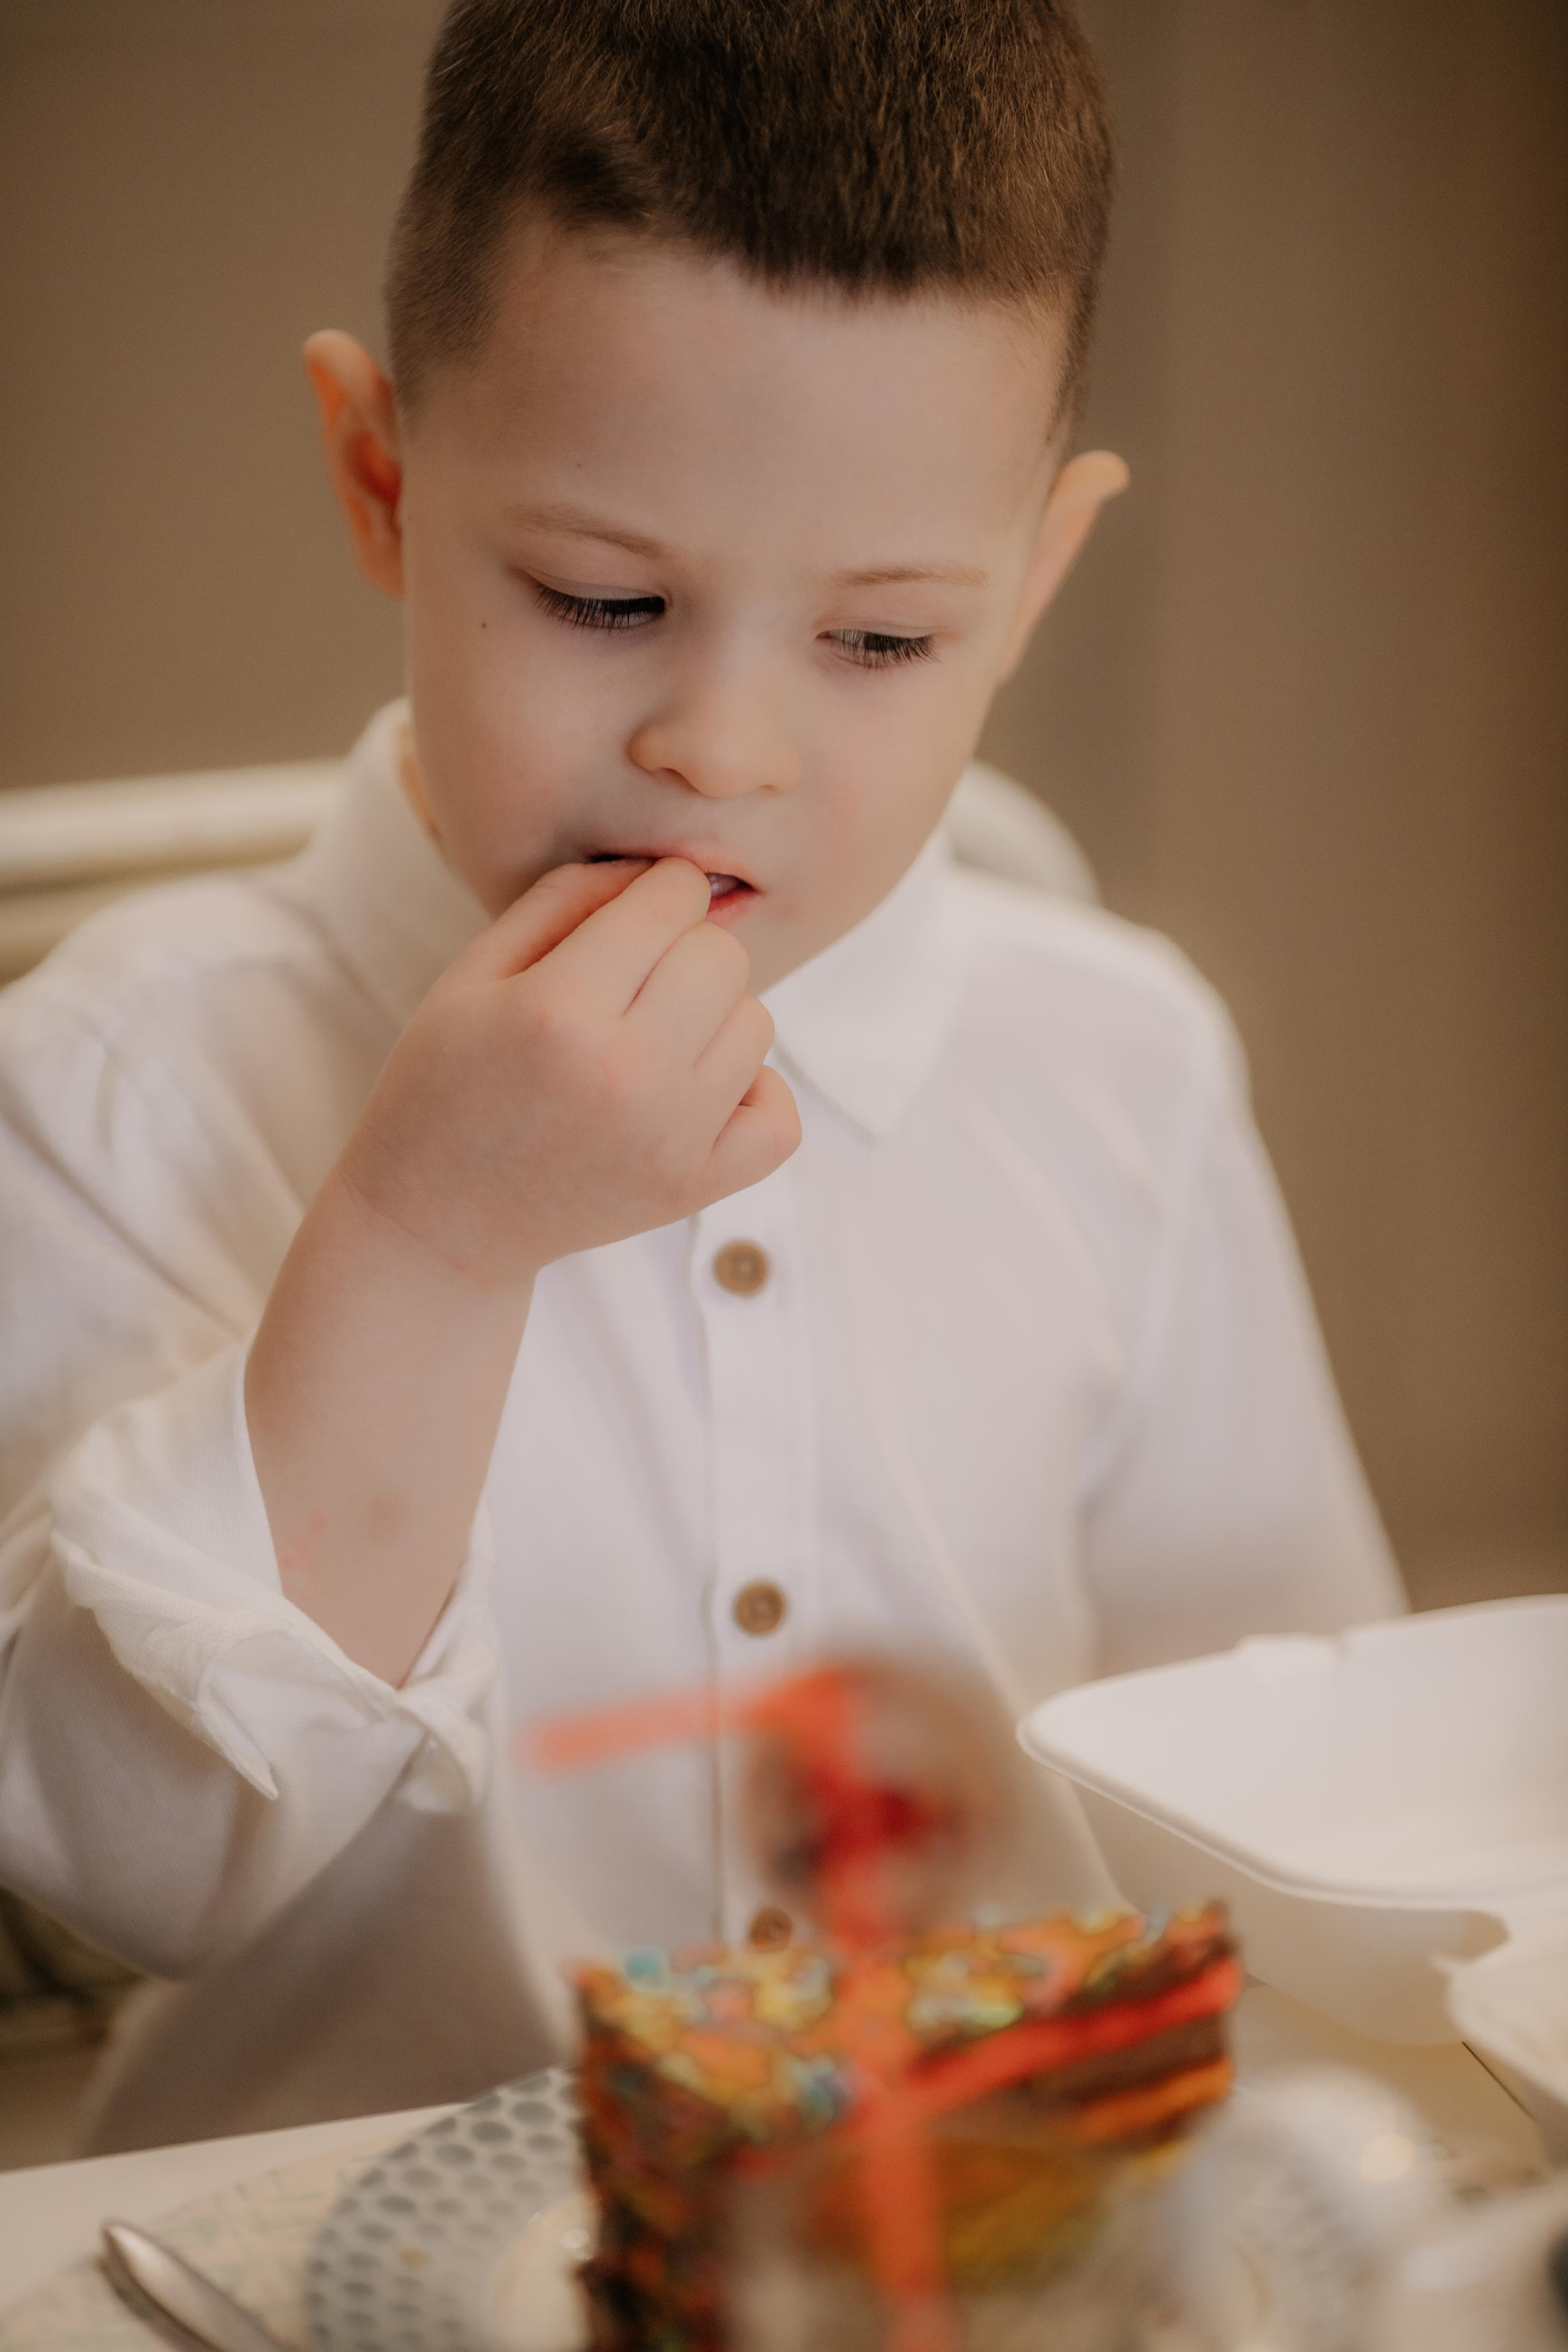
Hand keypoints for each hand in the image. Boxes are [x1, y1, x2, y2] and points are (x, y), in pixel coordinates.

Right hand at [334, 857, 800, 1290]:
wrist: (439, 1217)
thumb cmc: (449, 1079)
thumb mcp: (475, 970)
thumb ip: (568, 897)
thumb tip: (667, 869)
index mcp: (558, 1010)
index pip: (671, 898)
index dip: (657, 890)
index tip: (634, 915)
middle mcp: (625, 1074)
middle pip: (723, 954)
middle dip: (684, 949)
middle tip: (632, 983)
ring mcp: (669, 1139)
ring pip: (756, 1022)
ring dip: (711, 1019)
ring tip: (647, 1042)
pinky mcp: (695, 1188)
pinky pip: (780, 1115)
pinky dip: (749, 1094)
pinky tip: (693, 1092)